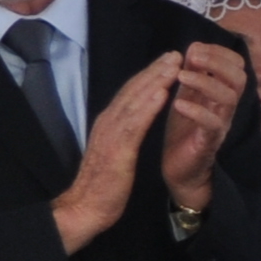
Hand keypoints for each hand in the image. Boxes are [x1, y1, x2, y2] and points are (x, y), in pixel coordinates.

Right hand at [53, 55, 181, 252]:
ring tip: (173, 64)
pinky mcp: (117, 149)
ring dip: (155, 80)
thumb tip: (132, 122)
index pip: (129, 93)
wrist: (85, 207)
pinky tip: (162, 92)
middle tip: (175, 53)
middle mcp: (108, 122)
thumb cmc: (102, 185)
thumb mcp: (114, 152)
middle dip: (154, 70)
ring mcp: (111, 134)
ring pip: (135, 100)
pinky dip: (148, 105)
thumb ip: (122, 134)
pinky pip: (135, 123)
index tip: (166, 62)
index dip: (148, 75)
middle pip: (133, 90)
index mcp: (108, 123)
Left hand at [156, 43, 252, 213]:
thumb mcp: (187, 97)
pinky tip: (178, 103)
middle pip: (240, 78)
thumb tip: (192, 48)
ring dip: (204, 82)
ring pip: (228, 98)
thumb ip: (192, 75)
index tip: (195, 48)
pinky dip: (196, 110)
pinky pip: (212, 123)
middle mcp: (227, 108)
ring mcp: (221, 125)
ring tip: (180, 77)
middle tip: (192, 56)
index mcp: (222, 94)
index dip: (219, 52)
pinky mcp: (210, 143)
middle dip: (217, 62)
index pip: (237, 66)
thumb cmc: (184, 132)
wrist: (179, 171)